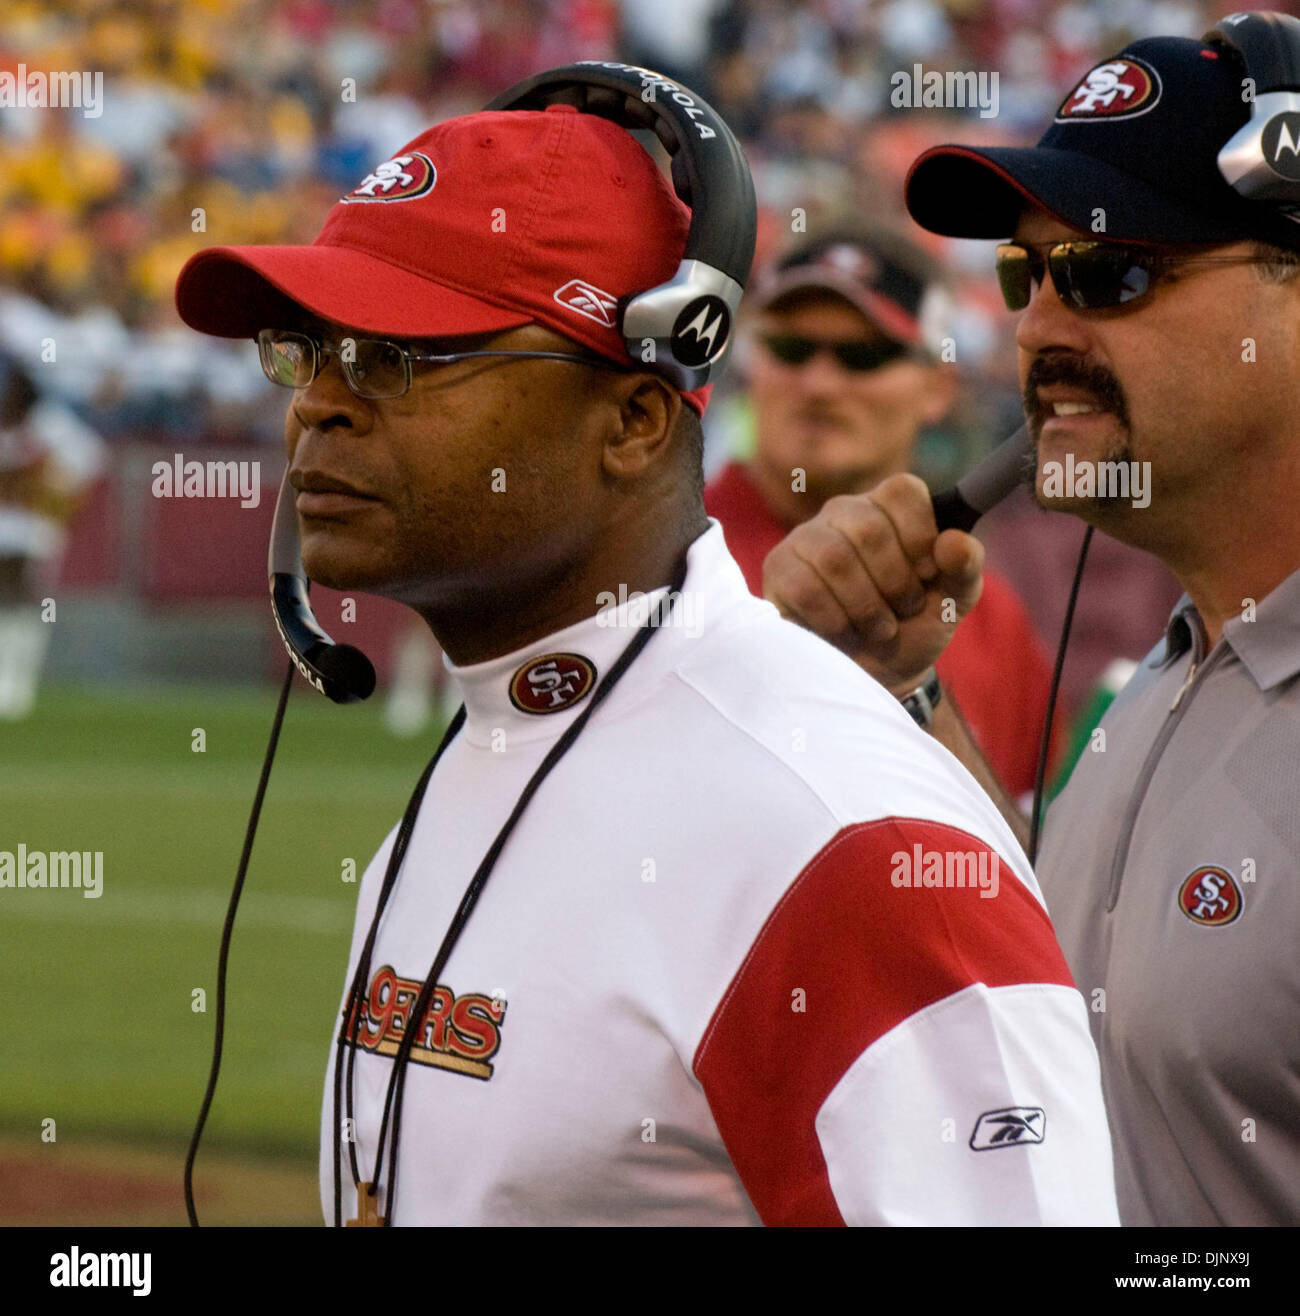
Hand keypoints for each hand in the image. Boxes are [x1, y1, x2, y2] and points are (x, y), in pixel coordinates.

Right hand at [761, 473, 984, 693]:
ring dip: (865, 606)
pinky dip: (835, 619)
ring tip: (877, 627)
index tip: (927, 574)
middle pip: (869, 529)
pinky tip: (843, 630)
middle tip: (902, 608)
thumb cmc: (915, 626)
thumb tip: (953, 541)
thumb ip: (966, 567)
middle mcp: (844, 512)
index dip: (920, 537)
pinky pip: (806, 587)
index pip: (903, 492)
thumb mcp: (953, 600)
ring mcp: (806, 537)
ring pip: (835, 558)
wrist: (879, 673)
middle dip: (894, 582)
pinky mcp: (779, 568)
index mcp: (888, 507)